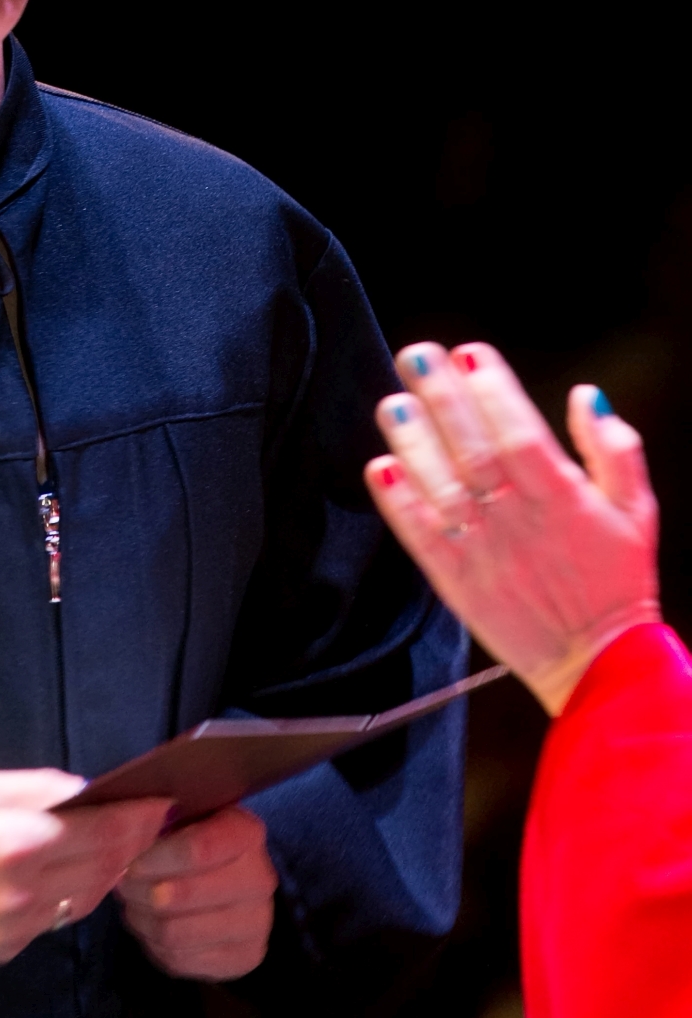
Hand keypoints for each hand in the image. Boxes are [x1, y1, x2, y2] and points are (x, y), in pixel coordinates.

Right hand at [0, 768, 170, 963]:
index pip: (104, 831)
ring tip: (113, 845)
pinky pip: (53, 921)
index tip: (162, 802)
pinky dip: (67, 896)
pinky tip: (62, 875)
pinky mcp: (4, 951)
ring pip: (85, 900)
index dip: (139, 817)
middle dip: (131, 843)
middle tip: (148, 821)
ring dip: (105, 872)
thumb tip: (88, 790)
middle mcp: (24, 892)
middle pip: (104, 869)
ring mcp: (15, 928)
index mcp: (18, 842)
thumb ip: (39, 787)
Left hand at [115, 804, 276, 979]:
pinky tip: (151, 926)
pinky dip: (155, 946)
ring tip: (133, 904)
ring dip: (144, 920)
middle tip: (124, 885)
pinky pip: (182, 961)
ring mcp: (257, 922)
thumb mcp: (181, 815)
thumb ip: (158, 818)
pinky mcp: (245, 957)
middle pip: (185, 896)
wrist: (226, 881)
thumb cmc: (193, 839)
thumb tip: (128, 828)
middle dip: (143, 892)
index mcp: (246, 832)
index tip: (131, 863)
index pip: (198, 849)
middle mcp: (260, 878)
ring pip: (176, 932)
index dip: (157, 859)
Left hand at [367, 341, 661, 714]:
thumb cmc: (616, 581)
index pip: (523, 436)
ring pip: (442, 491)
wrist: (598, 664)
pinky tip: (380, 468)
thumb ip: (614, 449)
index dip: (494, 393)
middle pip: (474, 452)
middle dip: (443, 400)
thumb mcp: (636, 510)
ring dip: (413, 446)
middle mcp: (520, 523)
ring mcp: (484, 553)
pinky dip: (399, 505)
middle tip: (417, 356)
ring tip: (393, 403)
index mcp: (564, 500)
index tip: (469, 353)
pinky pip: (423, 539)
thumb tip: (587, 396)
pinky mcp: (457, 582)